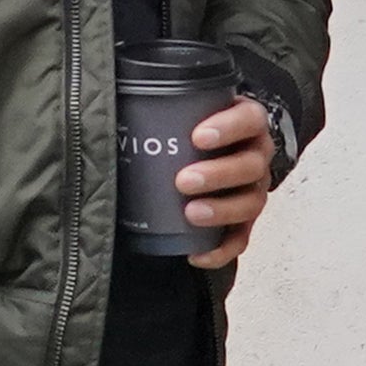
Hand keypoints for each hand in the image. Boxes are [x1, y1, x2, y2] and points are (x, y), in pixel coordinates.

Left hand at [173, 98, 282, 265]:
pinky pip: (241, 239)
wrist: (202, 154)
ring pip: (251, 203)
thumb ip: (159, 110)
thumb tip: (109, 116)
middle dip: (218, 174)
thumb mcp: (181, 112)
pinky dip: (220, 250)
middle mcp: (256, 156)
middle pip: (251, 166)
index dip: (229, 127)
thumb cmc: (188, 129)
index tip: (197, 136)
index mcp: (246, 123)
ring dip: (221, 210)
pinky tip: (196, 254)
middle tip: (183, 180)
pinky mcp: (245, 221)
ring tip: (190, 213)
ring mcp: (253, 189)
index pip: (249, 119)